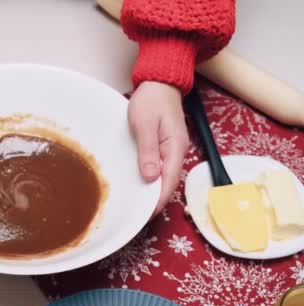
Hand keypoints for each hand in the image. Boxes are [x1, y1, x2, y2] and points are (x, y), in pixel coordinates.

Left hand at [128, 81, 189, 214]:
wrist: (160, 82)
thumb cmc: (151, 99)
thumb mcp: (145, 124)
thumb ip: (148, 150)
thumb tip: (151, 177)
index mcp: (175, 148)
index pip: (168, 183)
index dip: (157, 201)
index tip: (144, 215)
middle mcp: (177, 152)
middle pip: (168, 184)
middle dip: (155, 201)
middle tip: (136, 216)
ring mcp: (172, 150)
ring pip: (164, 178)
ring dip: (152, 192)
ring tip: (136, 205)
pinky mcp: (165, 147)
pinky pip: (160, 169)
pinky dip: (151, 180)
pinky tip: (140, 185)